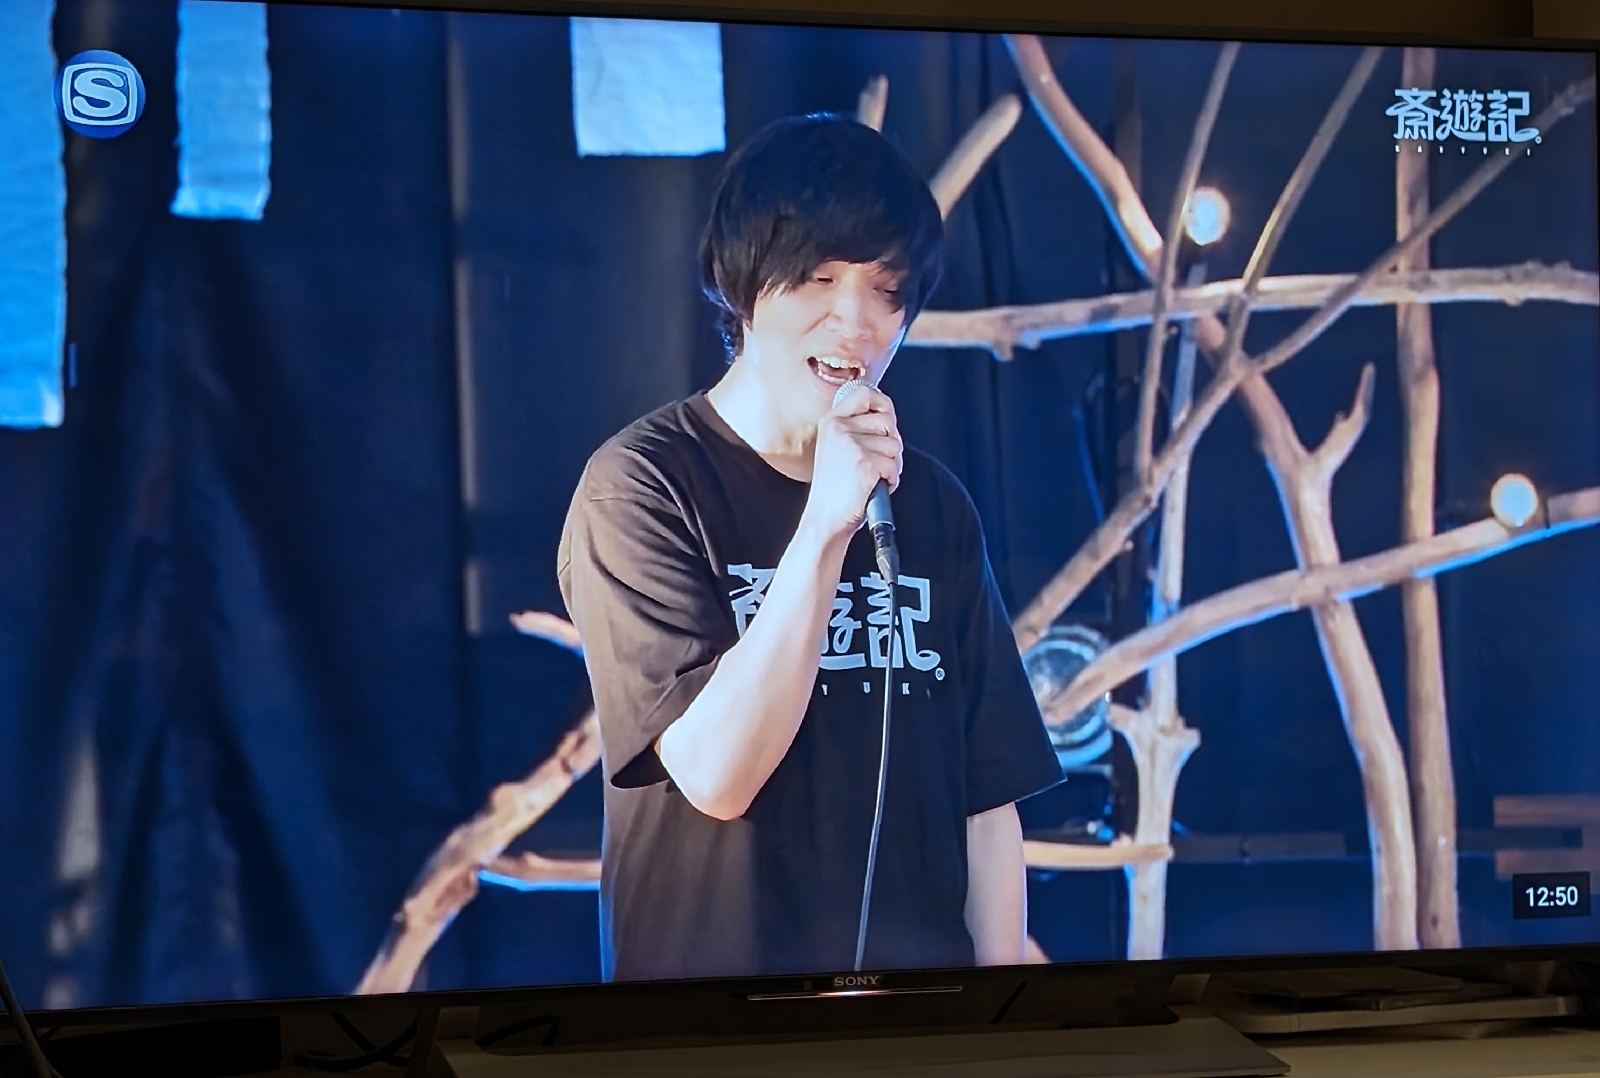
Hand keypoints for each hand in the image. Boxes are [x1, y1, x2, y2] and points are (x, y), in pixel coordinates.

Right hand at [801, 384, 901, 542]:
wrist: (825, 519)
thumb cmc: (836, 488)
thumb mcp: (837, 448)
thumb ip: (856, 428)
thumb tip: (887, 415)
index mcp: (831, 421)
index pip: (864, 393)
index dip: (882, 403)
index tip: (886, 418)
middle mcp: (839, 428)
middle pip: (887, 421)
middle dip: (890, 443)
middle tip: (877, 462)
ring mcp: (852, 445)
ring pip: (894, 445)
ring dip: (891, 465)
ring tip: (871, 478)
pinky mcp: (865, 463)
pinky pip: (894, 465)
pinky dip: (891, 480)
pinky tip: (874, 487)